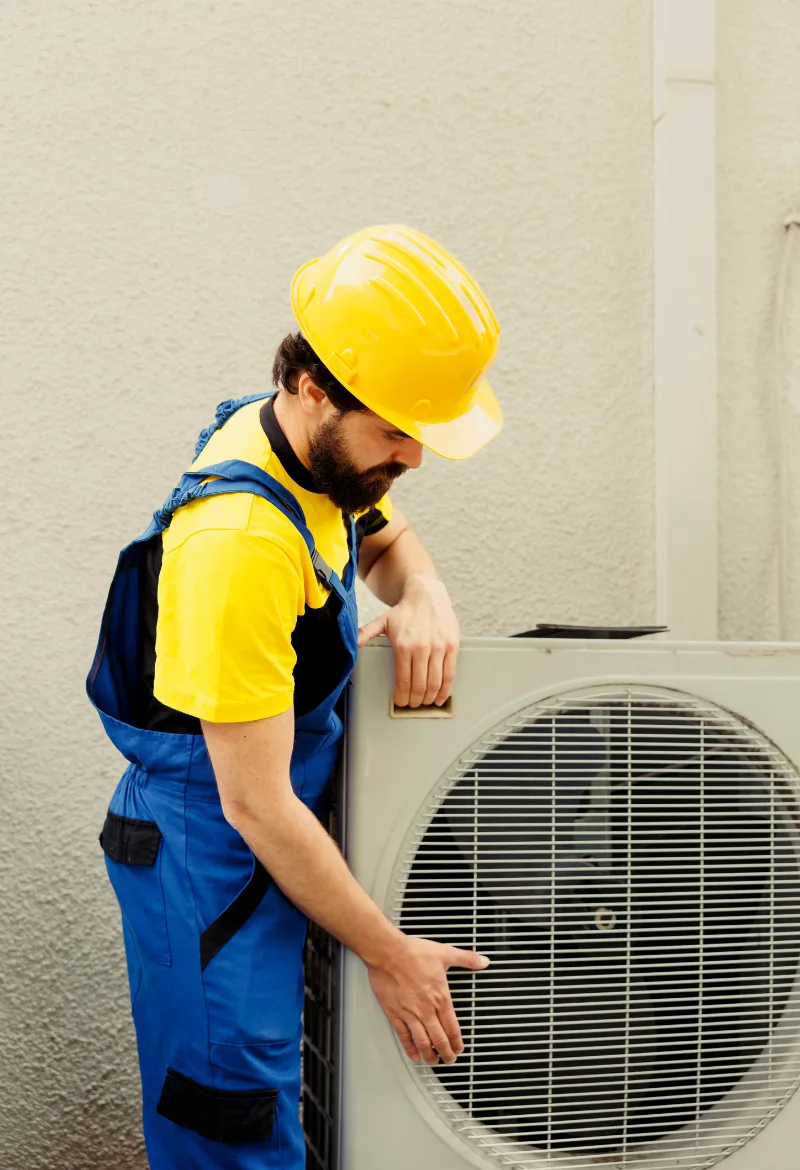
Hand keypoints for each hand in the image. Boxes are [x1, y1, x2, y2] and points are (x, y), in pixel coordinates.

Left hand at [357, 575, 459, 707]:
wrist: (426, 594)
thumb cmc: (405, 611)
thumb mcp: (382, 621)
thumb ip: (367, 633)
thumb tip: (353, 644)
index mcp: (403, 645)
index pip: (403, 681)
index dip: (402, 697)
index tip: (400, 702)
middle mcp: (421, 648)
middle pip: (420, 685)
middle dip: (415, 701)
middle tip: (412, 705)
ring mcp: (438, 647)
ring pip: (435, 682)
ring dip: (430, 698)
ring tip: (425, 703)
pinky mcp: (452, 646)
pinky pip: (450, 673)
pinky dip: (446, 689)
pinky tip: (441, 696)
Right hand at [367, 935, 489, 1064]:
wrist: (388, 952)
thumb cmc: (413, 952)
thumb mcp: (445, 953)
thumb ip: (466, 959)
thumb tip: (482, 961)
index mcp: (440, 997)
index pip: (452, 1027)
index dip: (457, 1042)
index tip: (459, 1048)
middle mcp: (426, 1009)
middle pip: (440, 1039)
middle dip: (447, 1053)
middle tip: (449, 1060)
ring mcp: (410, 1013)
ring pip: (423, 1042)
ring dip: (430, 1055)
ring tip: (433, 1061)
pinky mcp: (394, 1013)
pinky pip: (404, 1036)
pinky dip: (410, 1048)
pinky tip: (413, 1054)